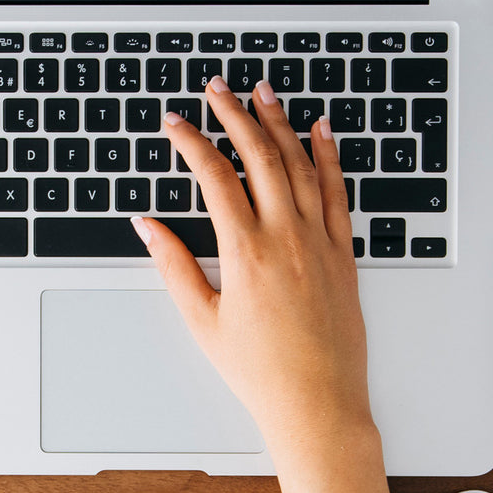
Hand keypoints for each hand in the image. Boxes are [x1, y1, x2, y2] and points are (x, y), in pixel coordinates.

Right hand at [133, 76, 370, 461]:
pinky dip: (328, 156)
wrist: (317, 402)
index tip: (174, 123)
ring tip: (262, 93)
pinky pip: (337, 191)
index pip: (214, 178)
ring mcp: (320, 241)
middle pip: (258, 156)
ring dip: (279, 123)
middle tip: (216, 89)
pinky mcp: (344, 253)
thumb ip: (173, 266)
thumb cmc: (258, 370)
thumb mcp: (202, 320)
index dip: (191, 143)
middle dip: (234, 115)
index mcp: (245, 252)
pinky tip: (319, 131)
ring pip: (300, 164)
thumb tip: (148, 226)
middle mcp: (286, 237)